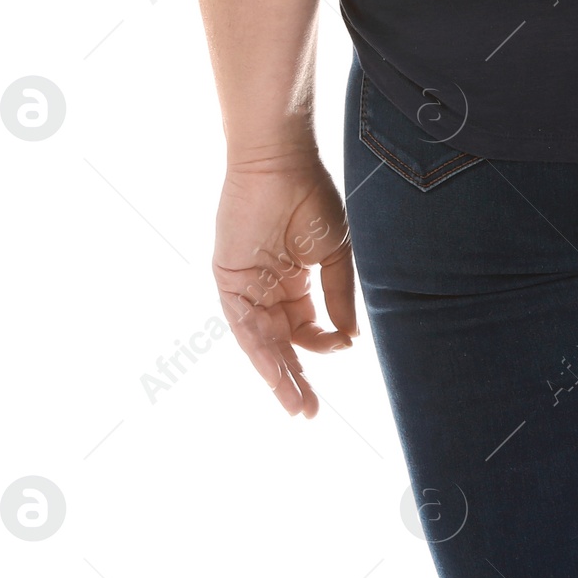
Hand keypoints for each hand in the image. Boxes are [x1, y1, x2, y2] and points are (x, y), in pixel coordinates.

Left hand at [213, 151, 358, 416]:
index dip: (322, 343)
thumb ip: (339, 296)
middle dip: (294, 379)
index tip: (344, 348)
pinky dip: (261, 350)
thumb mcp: (334, 254)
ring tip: (296, 405)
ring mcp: (246, 287)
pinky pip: (244, 324)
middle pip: (279, 344)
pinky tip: (278, 372)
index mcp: (292, 280)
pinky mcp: (229, 281)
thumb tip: (349, 338)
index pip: (304, 327)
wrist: (281, 164)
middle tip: (309, 413)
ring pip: (261, 342)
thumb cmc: (311, 198)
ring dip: (277, 375)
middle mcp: (267, 289)